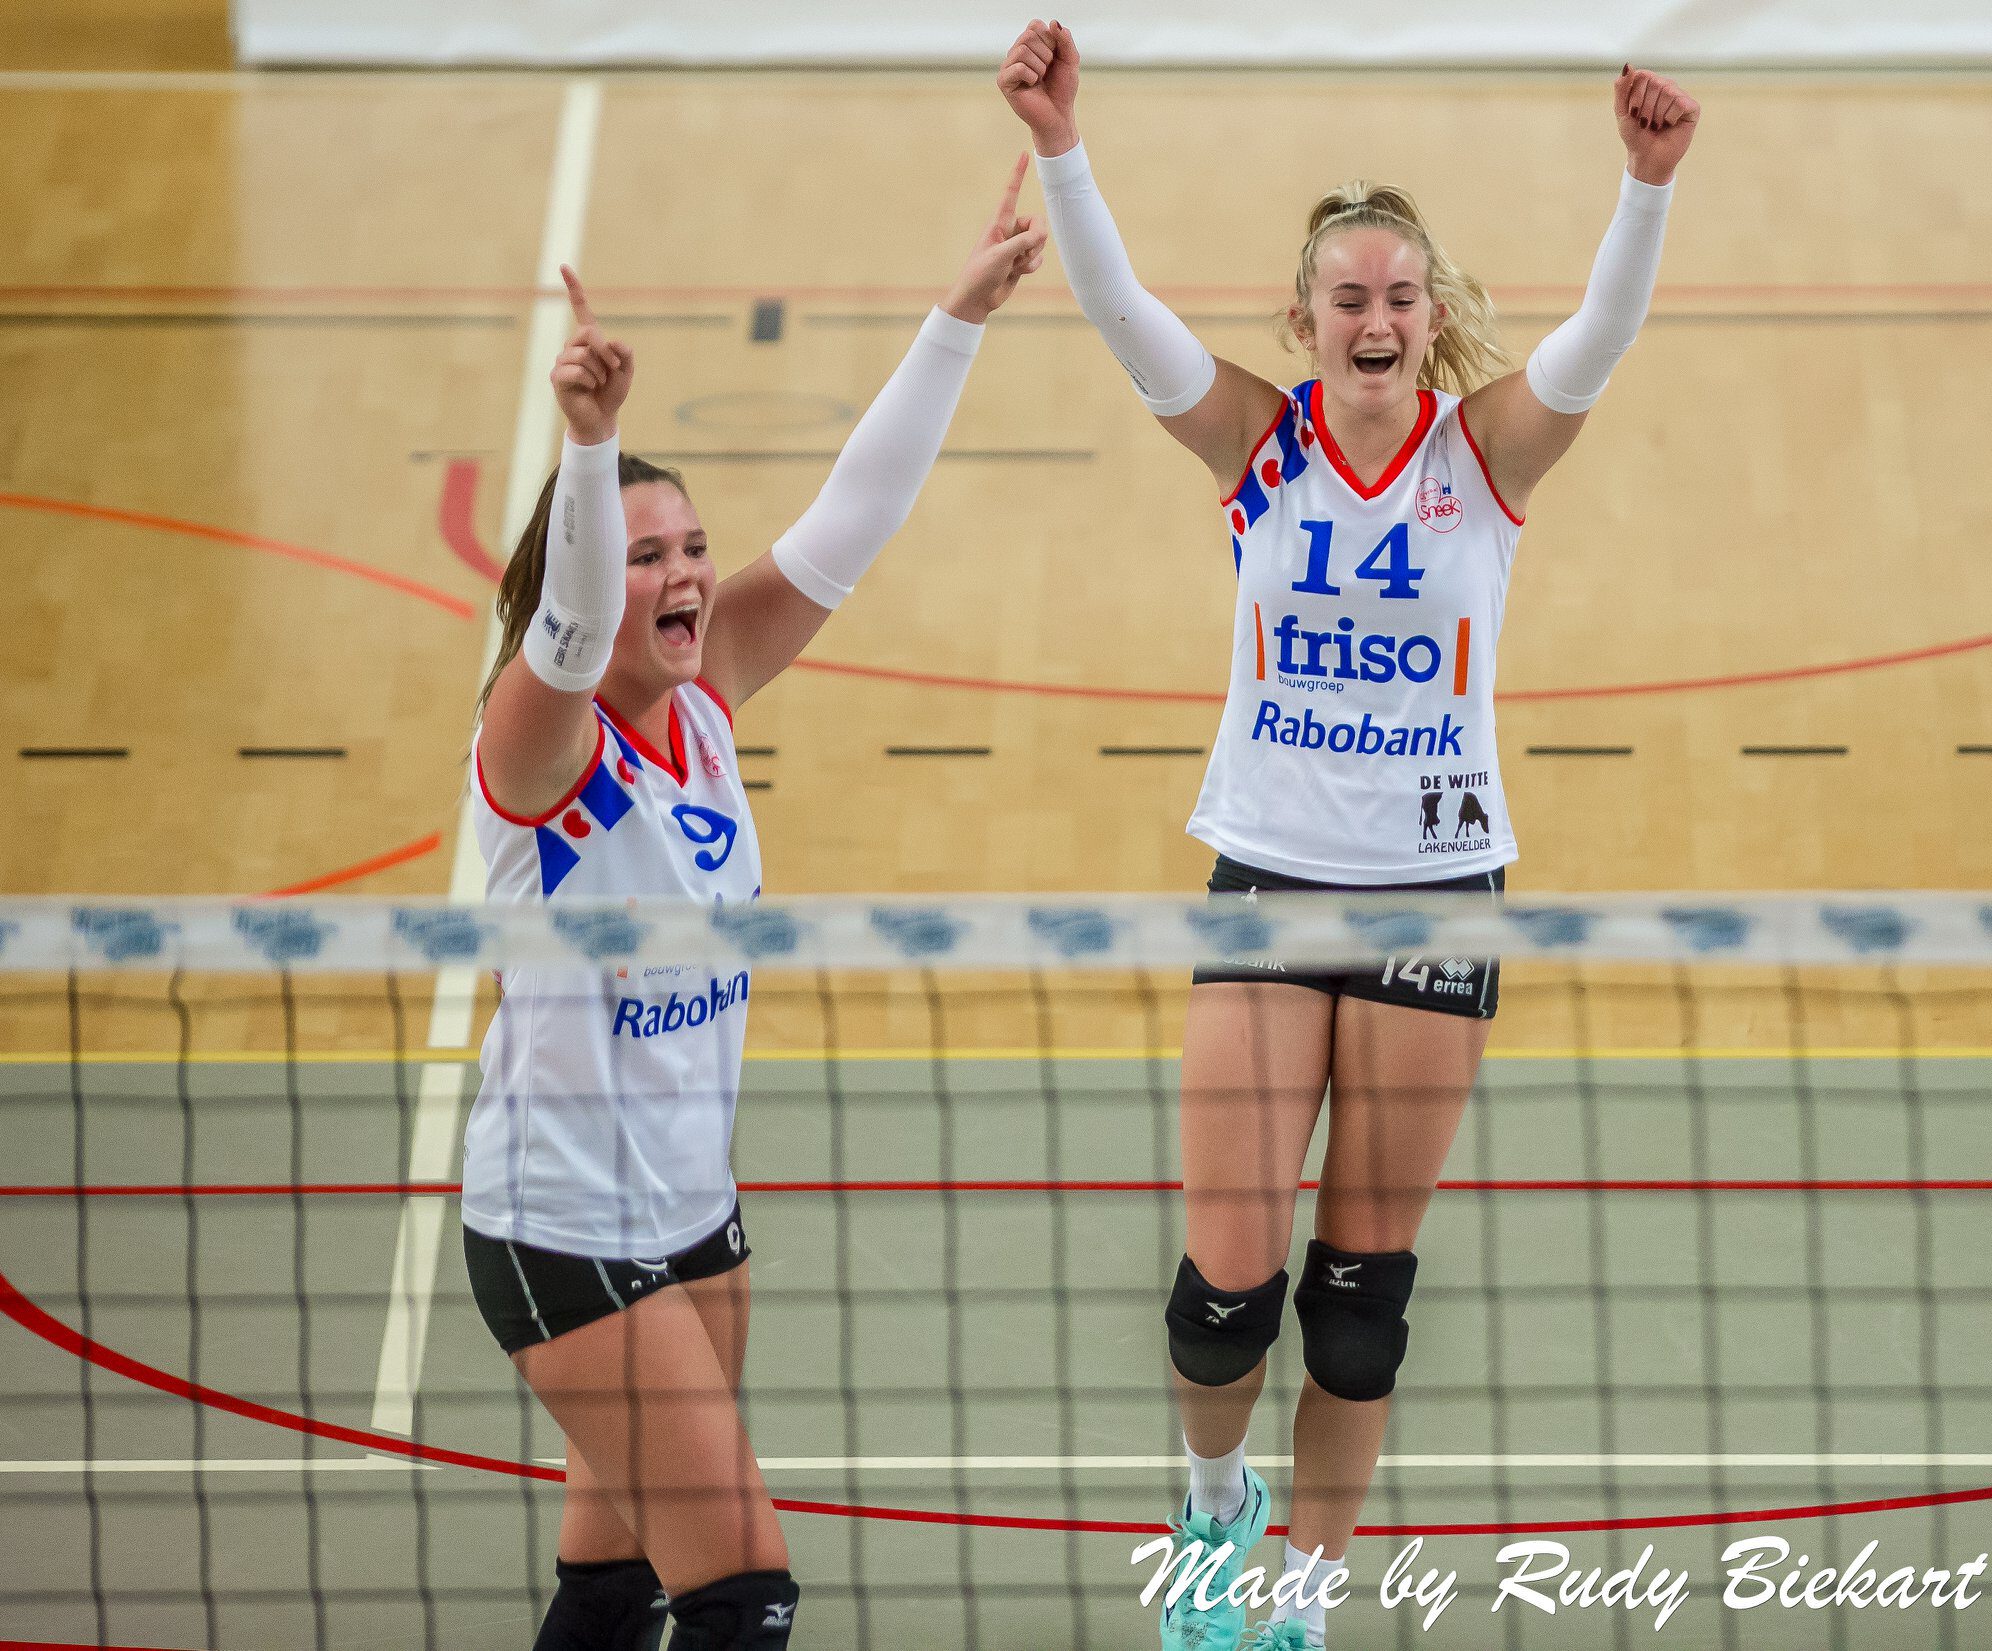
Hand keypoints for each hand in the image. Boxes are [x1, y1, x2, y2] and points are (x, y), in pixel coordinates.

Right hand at [550, 265, 631, 444]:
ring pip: (583, 355)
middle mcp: (572, 346)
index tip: (563, 266)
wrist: (601, 418)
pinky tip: (588, 389)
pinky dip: (589, 381)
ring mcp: (562, 361)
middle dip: (606, 352)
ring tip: (598, 384)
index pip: (580, 309)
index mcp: (588, 340)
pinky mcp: (557, 377)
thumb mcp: (626, 371)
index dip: (573, 288)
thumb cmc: (611, 393)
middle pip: (588, 334)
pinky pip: (576, 371)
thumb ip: (625, 353)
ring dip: (599, 372)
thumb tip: (613, 342)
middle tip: (612, 369)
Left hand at [941, 153, 1049, 324]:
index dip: (1017, 174)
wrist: (978, 299)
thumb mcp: (1000, 255)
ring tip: (1015, 265)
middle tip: (1023, 252)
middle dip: (1036, 238)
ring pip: (1040, 241)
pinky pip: (1038, 257)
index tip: (1024, 154)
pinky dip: (1031, 266)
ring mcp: (1016, 246)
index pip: (1010, 193)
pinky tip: (1017, 273)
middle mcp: (1010, 231)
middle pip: (1038, 222)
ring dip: (1031, 256)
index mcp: (999, 222)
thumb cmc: (980, 274)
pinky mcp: (1021, 260)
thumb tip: (1042, 235)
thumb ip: (1023, 242)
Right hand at [997, 18, 1079, 155]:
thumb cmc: (1062, 89)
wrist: (1058, 115)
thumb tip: (1053, 22)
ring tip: (1040, 79)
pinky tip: (1032, 85)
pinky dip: (1031, 76)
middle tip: (1046, 71)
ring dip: (1039, 66)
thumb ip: (1065, 39)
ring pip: (1023, 50)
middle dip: (1045, 54)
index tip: (1054, 58)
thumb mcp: (1070, 60)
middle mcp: (1016, 52)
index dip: (1050, 40)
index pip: (1035, 25)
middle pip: (1028, 36)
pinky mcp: (1004, 81)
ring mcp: (1008, 66)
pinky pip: (1018, 67)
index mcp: (1030, 44)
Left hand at [1615, 65, 1699, 185]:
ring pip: (1668, 92)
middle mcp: (1666, 86)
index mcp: (1649, 84)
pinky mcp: (1692, 108)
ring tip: (1657, 125)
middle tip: (1646, 123)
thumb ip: (1622, 89)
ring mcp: (1680, 96)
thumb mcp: (1622, 112)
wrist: (1647, 158)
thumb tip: (1628, 65)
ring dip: (1657, 115)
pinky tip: (1670, 125)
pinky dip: (1670, 118)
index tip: (1633, 114)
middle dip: (1645, 109)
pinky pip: (1680, 103)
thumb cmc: (1635, 136)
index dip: (1635, 97)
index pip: (1642, 75)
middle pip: (1655, 84)